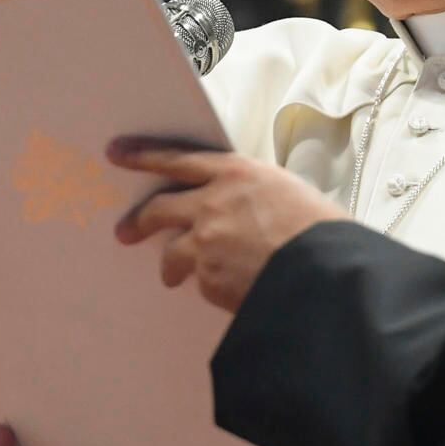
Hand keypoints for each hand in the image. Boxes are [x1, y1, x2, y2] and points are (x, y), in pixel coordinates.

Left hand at [109, 139, 345, 311]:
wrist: (326, 275)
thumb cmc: (320, 232)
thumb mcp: (288, 192)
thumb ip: (253, 195)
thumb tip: (242, 209)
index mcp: (236, 173)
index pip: (176, 159)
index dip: (143, 156)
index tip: (118, 154)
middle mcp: (212, 203)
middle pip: (159, 208)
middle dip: (138, 221)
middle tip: (126, 231)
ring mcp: (206, 243)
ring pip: (172, 254)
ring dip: (170, 266)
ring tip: (172, 277)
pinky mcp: (208, 279)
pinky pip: (201, 283)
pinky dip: (211, 287)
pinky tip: (231, 291)